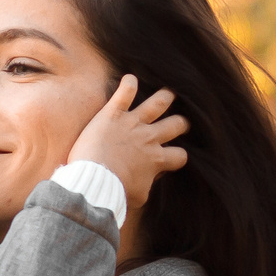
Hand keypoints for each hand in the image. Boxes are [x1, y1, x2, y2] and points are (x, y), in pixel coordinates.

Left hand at [67, 75, 188, 215]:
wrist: (95, 180)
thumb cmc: (114, 192)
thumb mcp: (138, 196)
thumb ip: (148, 184)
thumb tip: (150, 179)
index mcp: (157, 159)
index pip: (180, 155)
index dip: (177, 156)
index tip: (169, 158)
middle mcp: (149, 138)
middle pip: (177, 124)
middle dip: (179, 124)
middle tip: (176, 123)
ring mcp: (133, 123)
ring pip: (159, 102)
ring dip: (164, 98)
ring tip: (167, 95)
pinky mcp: (114, 113)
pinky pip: (126, 91)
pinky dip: (129, 83)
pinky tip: (130, 79)